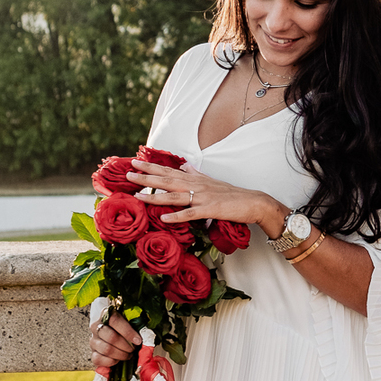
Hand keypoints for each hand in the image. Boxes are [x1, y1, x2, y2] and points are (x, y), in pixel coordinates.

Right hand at [90, 310, 140, 372]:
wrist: (113, 337)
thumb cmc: (123, 330)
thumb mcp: (130, 323)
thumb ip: (135, 327)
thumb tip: (143, 338)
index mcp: (106, 315)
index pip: (115, 320)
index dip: (128, 332)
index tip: (138, 340)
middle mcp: (96, 327)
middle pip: (111, 337)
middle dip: (126, 345)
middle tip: (133, 349)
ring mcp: (93, 341)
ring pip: (107, 349)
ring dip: (121, 354)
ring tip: (128, 355)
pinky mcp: (92, 353)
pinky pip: (99, 359)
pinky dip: (112, 362)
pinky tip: (118, 359)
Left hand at [125, 158, 273, 231]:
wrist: (253, 202)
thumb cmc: (232, 194)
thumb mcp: (212, 181)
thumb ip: (197, 174)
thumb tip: (185, 166)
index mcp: (195, 179)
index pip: (169, 171)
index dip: (151, 167)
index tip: (135, 162)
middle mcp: (196, 186)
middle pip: (166, 181)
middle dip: (146, 177)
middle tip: (127, 174)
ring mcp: (202, 197)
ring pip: (174, 196)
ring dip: (154, 196)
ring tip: (137, 195)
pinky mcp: (210, 210)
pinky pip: (190, 214)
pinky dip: (177, 216)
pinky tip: (164, 218)